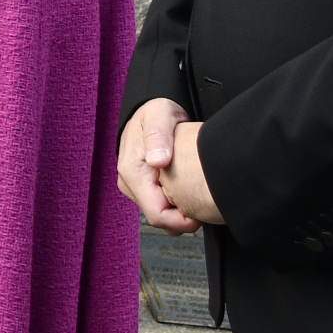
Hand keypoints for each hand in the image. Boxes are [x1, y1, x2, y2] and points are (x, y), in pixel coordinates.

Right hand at [117, 96, 198, 233]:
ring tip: (197, 197)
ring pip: (159, 213)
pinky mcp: (141, 187)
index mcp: (131, 171)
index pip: (156, 213)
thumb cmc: (157, 113)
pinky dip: (176, 205)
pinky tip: (188, 193)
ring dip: (179, 212)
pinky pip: (159, 205)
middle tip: (204, 205)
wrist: (152, 112)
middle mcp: (128, 182)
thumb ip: (158, 136)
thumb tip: (157, 160)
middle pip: (158, 217)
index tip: (201, 215)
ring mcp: (134, 186)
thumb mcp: (159, 116)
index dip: (180, 220)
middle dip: (182, 218)